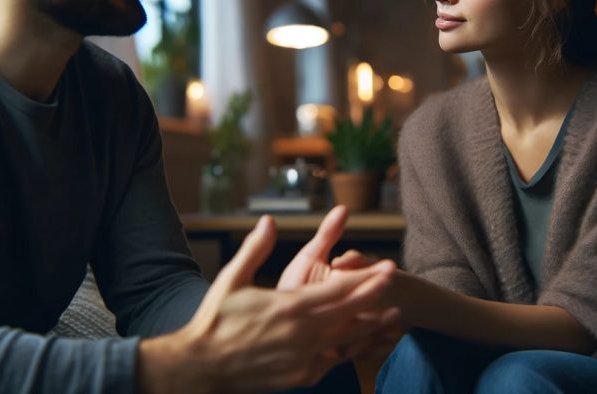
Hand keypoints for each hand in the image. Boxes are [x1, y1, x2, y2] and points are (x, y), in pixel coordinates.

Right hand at [137, 215, 395, 393]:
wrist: (201, 368)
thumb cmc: (214, 321)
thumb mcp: (232, 279)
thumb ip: (255, 249)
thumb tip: (269, 221)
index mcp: (288, 306)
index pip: (337, 290)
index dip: (365, 278)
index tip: (385, 267)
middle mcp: (301, 333)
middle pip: (349, 312)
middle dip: (374, 295)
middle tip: (395, 280)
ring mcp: (302, 357)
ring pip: (347, 340)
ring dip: (371, 327)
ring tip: (393, 316)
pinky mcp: (298, 376)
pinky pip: (331, 362)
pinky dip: (348, 351)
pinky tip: (357, 343)